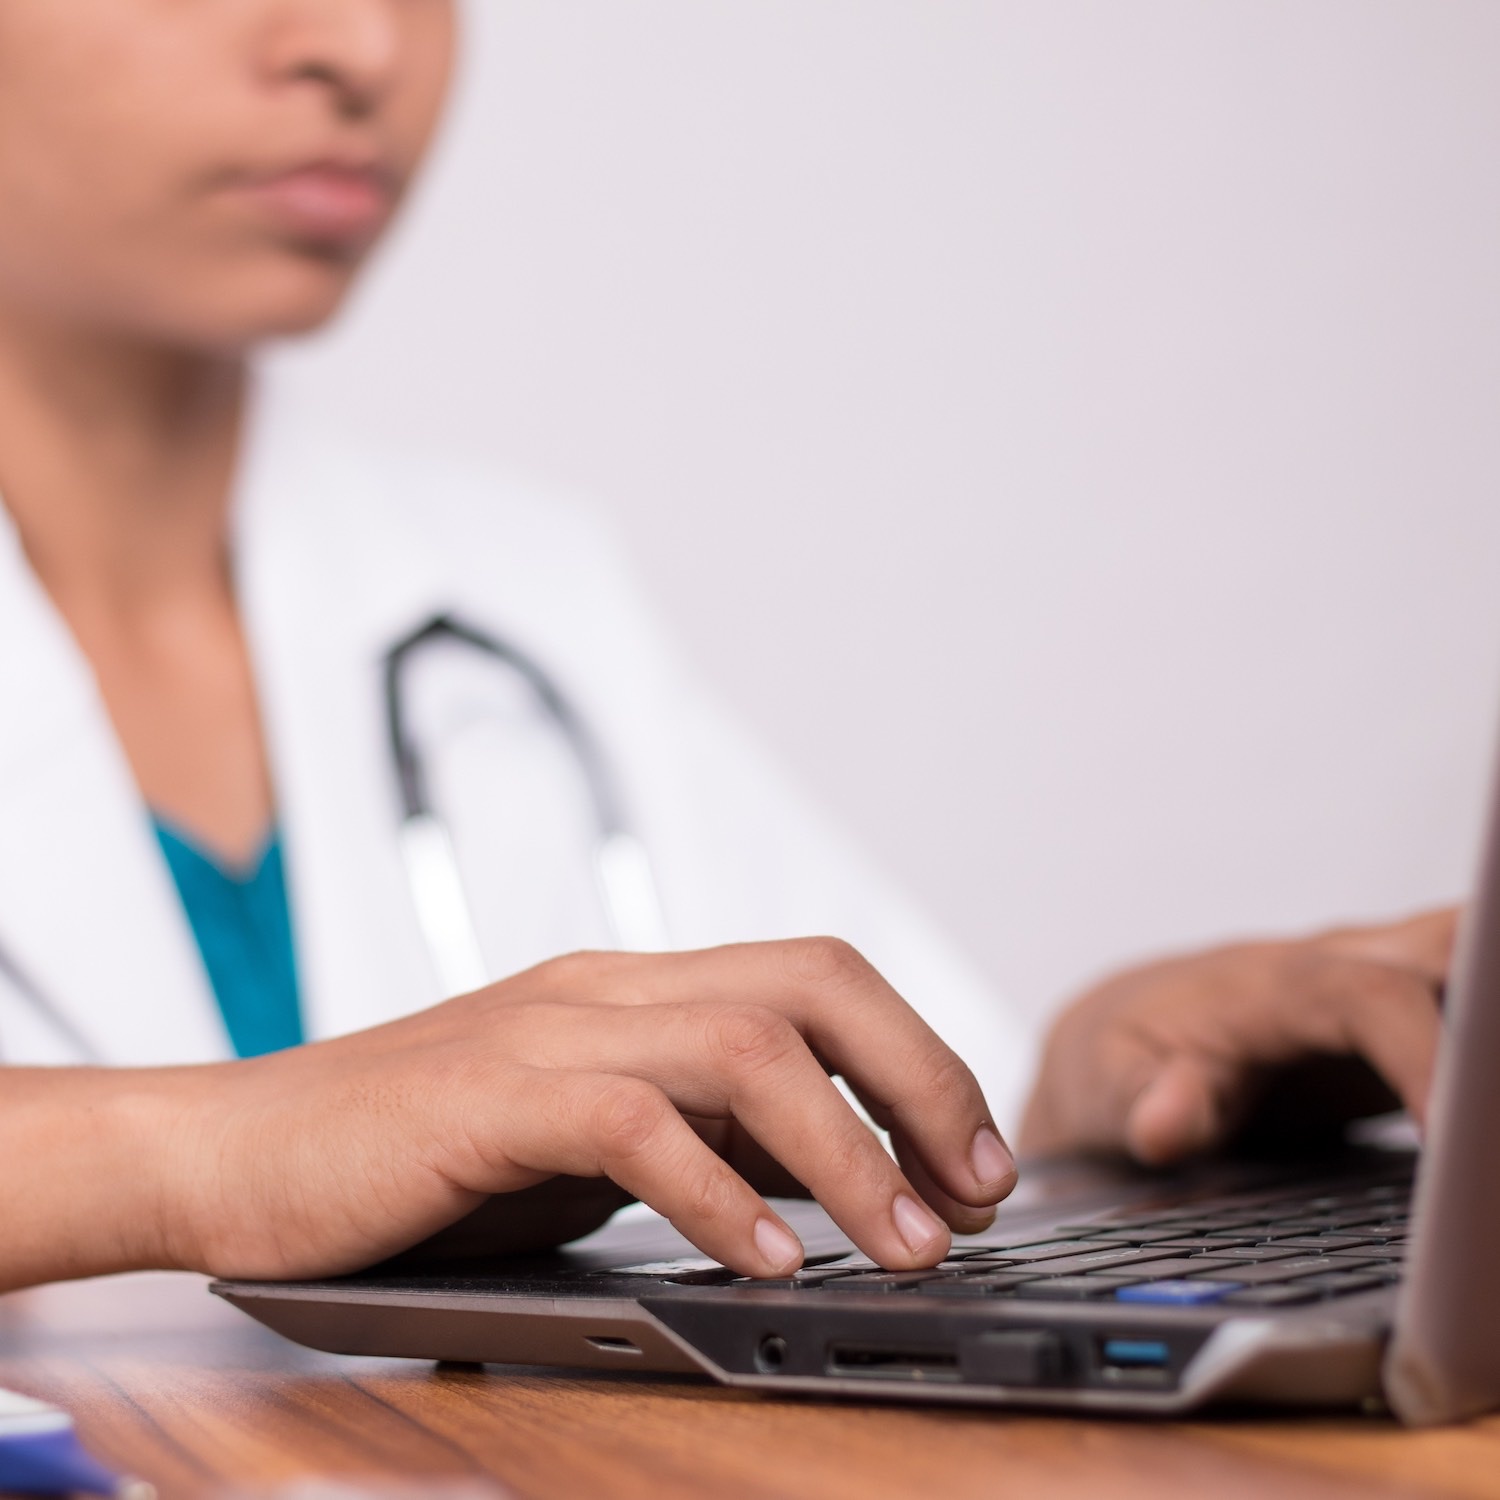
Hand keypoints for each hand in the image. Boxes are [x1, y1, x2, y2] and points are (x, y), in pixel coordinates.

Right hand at [156, 939, 1016, 1281]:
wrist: (238, 1150)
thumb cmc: (416, 1155)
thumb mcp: (586, 1137)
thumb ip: (694, 1131)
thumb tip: (820, 1166)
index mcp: (638, 991)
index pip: (819, 979)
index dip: (921, 1059)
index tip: (977, 1160)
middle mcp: (609, 988)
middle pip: (813, 980)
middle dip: (922, 1077)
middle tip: (979, 1190)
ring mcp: (549, 1031)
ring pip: (746, 1045)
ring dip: (850, 1149)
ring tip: (906, 1243)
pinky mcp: (486, 1098)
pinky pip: (634, 1123)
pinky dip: (720, 1195)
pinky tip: (767, 1261)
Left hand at [1018, 907, 1456, 1165]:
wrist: (1122, 1038)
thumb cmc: (1119, 1060)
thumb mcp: (1107, 1089)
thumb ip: (1141, 1104)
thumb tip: (1168, 1120)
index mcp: (1268, 985)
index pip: (1369, 999)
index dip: (1425, 1058)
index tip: (1456, 1137)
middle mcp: (1334, 969)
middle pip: (1450, 946)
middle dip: (1488, 984)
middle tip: (1497, 1100)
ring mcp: (1378, 989)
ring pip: (1469, 962)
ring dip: (1489, 1000)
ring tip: (1497, 1111)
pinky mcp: (1407, 1025)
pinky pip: (1471, 1010)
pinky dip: (1484, 1032)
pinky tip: (1489, 1105)